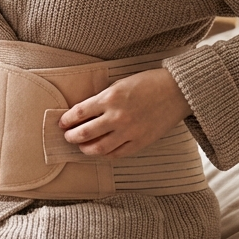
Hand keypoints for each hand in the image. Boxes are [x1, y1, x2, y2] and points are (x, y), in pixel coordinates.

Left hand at [59, 68, 191, 157]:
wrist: (177, 91)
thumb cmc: (149, 83)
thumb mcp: (121, 83)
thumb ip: (103, 98)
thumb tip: (86, 112)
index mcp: (110, 98)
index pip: (79, 113)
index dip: (67, 120)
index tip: (62, 122)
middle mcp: (117, 117)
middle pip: (84, 133)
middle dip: (71, 136)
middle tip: (67, 136)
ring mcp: (129, 132)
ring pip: (99, 148)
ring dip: (85, 149)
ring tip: (81, 147)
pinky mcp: (140, 142)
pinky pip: (117, 154)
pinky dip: (105, 155)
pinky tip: (101, 151)